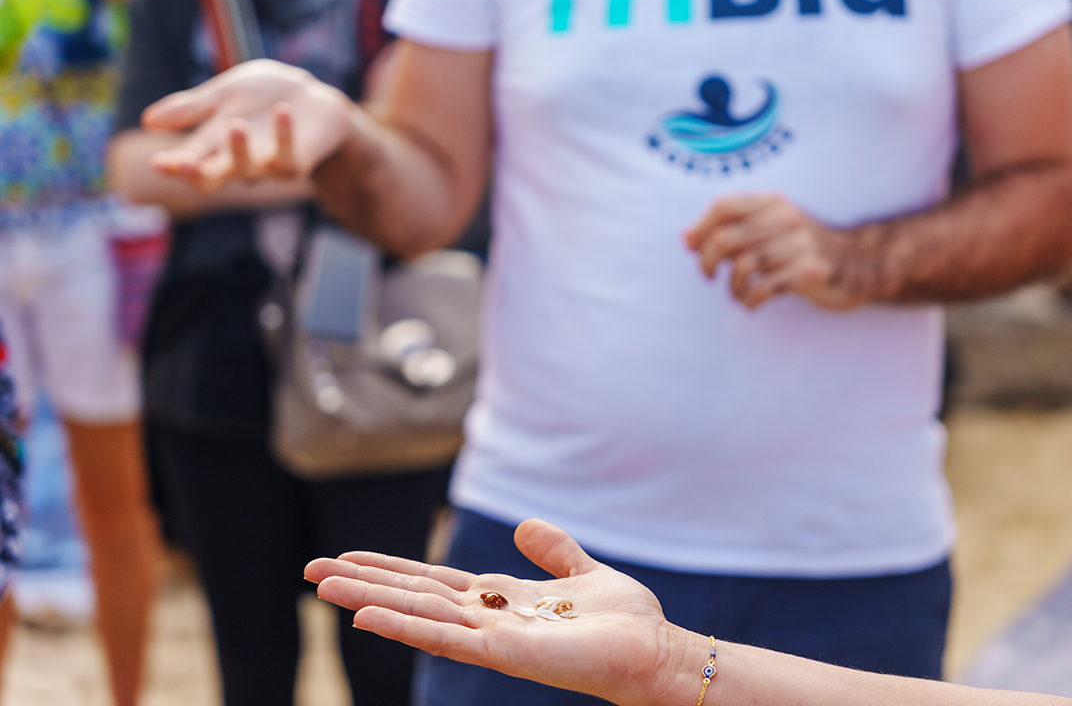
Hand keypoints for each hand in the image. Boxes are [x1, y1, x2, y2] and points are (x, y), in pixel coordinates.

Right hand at [142, 59, 353, 190]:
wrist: (309, 94)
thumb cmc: (262, 95)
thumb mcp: (224, 93)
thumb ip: (193, 108)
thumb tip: (147, 122)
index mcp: (214, 144)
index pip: (189, 161)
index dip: (173, 166)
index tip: (159, 162)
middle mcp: (238, 160)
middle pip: (212, 179)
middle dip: (198, 174)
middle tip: (185, 163)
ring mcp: (267, 164)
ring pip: (249, 171)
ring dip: (240, 151)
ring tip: (234, 125)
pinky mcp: (296, 162)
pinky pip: (288, 157)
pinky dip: (284, 134)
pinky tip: (282, 111)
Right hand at [305, 520, 686, 705]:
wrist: (654, 652)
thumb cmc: (624, 621)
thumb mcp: (583, 571)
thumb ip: (553, 550)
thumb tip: (525, 525)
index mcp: (499, 600)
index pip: (432, 581)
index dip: (390, 568)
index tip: (348, 557)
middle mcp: (486, 619)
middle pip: (412, 595)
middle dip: (362, 583)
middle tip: (309, 569)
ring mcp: (489, 638)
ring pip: (415, 613)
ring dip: (367, 599)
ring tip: (320, 584)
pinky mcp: (501, 653)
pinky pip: (443, 636)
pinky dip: (403, 626)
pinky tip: (365, 617)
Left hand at [684, 194, 885, 309]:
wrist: (860, 263)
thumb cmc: (802, 249)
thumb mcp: (770, 229)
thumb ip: (730, 231)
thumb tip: (686, 240)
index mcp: (773, 204)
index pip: (723, 206)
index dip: (700, 229)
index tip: (694, 250)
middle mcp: (786, 219)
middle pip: (726, 238)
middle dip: (708, 262)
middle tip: (710, 276)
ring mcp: (800, 245)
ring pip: (743, 265)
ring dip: (731, 286)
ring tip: (736, 293)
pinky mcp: (810, 272)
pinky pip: (764, 287)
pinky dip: (748, 300)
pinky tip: (751, 303)